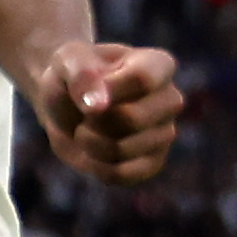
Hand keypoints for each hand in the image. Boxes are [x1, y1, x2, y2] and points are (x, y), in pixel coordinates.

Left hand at [31, 41, 182, 182]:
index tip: (89, 91)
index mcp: (158, 65)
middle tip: (84, 115)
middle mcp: (170, 99)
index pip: (143, 79)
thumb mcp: (66, 61)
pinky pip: (124, 175)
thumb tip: (98, 106)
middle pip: (133, 119)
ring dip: (90, 144)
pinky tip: (92, 153)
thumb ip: (81, 75)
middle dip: (95, 121)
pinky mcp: (153, 163)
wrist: (66, 105)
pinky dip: (96, 167)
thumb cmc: (71, 76)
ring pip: (124, 150)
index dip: (107, 91)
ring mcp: (165, 133)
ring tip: (85, 131)